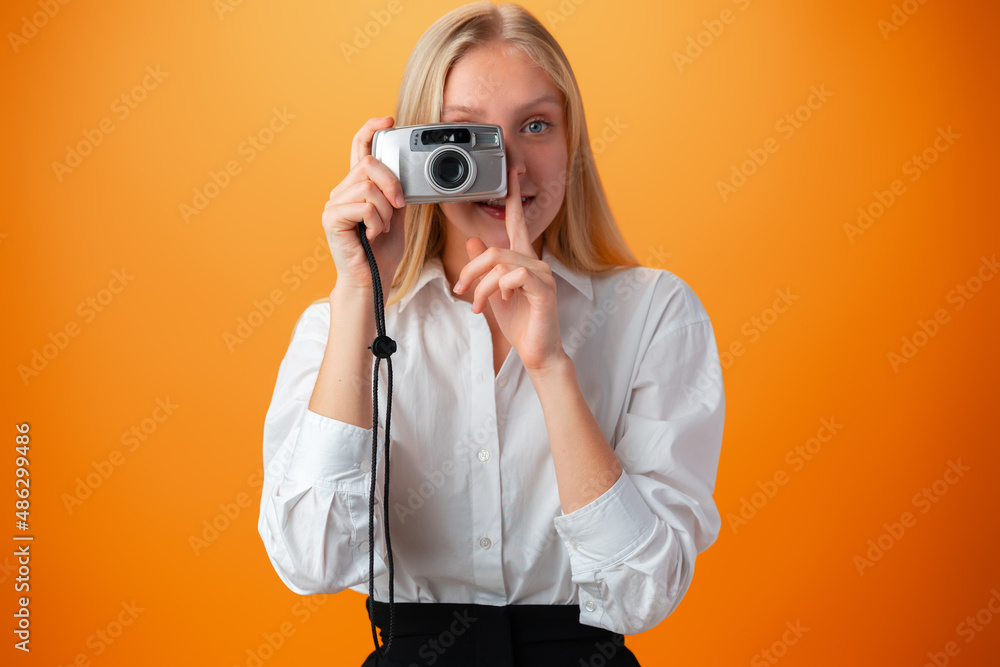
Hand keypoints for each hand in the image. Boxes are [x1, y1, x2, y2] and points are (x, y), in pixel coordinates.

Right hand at [322, 116, 406, 297]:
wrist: (372, 282)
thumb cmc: (381, 253)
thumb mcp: (396, 216)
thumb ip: (396, 193)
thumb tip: (404, 174)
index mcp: (356, 188)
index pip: (358, 149)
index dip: (370, 130)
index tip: (387, 120)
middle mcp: (341, 192)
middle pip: (369, 165)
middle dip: (392, 184)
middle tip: (399, 206)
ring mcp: (333, 204)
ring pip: (369, 187)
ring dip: (386, 210)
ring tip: (382, 228)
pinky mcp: (331, 219)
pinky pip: (365, 206)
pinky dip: (378, 222)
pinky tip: (373, 234)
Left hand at [454, 167, 566, 372]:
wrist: (536, 352)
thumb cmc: (519, 324)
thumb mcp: (493, 292)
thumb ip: (484, 267)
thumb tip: (473, 240)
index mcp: (523, 261)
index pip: (517, 223)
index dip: (513, 199)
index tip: (511, 174)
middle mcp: (535, 263)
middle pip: (494, 250)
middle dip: (470, 271)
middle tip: (461, 291)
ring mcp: (542, 276)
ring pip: (499, 264)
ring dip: (481, 287)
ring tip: (478, 306)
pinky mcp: (544, 290)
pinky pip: (515, 276)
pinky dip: (499, 289)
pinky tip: (502, 303)